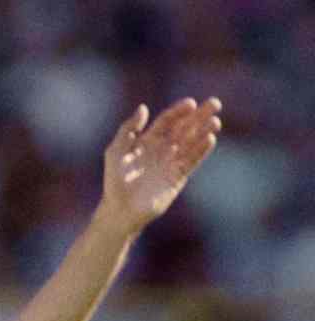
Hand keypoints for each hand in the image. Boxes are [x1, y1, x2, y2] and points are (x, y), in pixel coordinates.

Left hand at [98, 97, 221, 234]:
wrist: (120, 209)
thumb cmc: (114, 181)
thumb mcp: (116, 151)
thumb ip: (128, 129)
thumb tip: (143, 107)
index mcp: (147, 141)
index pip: (167, 121)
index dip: (178, 111)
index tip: (190, 103)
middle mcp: (162, 149)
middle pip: (184, 128)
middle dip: (199, 116)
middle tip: (214, 103)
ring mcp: (171, 163)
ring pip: (191, 143)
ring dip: (203, 131)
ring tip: (215, 121)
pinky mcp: (178, 177)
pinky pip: (192, 161)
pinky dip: (201, 150)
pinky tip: (209, 139)